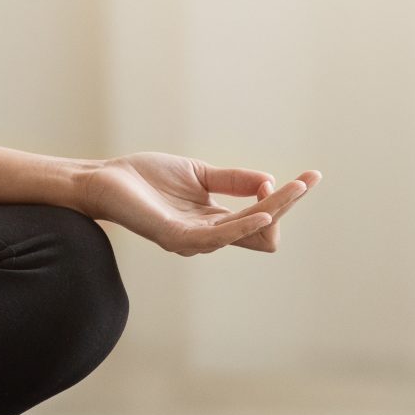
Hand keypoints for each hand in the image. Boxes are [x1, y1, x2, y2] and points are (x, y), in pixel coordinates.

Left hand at [80, 153, 320, 255]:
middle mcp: (209, 237)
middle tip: (309, 179)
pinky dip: (245, 223)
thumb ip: (234, 180)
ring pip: (250, 232)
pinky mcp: (178, 237)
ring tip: (295, 187)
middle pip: (264, 229)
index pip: (263, 221)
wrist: (105, 178)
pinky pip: (221, 236)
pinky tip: (262, 210)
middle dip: (289, 203)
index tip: (303, 178)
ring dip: (276, 208)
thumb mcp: (201, 174)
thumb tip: (270, 183)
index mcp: (216, 222)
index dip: (285, 201)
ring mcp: (195, 241)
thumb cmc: (147, 178)